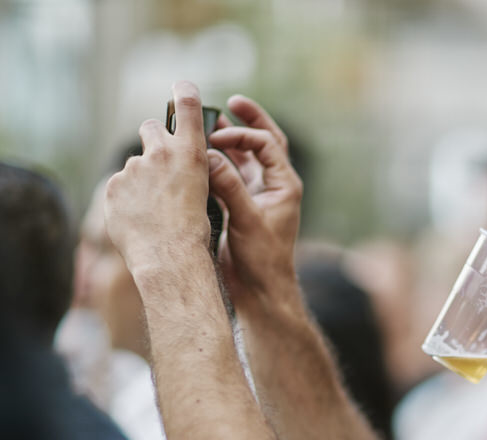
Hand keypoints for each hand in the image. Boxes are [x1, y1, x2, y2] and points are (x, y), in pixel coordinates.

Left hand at [104, 81, 212, 274]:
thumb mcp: (203, 195)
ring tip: (151, 212)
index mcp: (191, 155)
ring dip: (141, 181)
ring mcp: (133, 169)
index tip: (181, 86)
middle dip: (153, 138)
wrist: (169, 258)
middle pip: (150, 127)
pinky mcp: (114, 187)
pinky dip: (127, 201)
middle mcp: (160, 154)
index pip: (188, 107)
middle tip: (158, 163)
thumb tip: (173, 168)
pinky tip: (138, 220)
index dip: (184, 92)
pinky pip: (120, 188)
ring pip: (135, 167)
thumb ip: (186, 171)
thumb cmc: (194, 233)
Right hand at [206, 95, 302, 309]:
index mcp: (285, 185)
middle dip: (249, 121)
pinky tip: (202, 153)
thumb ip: (230, 187)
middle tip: (232, 101)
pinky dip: (219, 161)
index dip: (243, 133)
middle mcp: (273, 186)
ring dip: (231, 139)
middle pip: (264, 142)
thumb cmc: (262, 260)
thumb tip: (210, 155)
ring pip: (246, 157)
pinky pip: (231, 175)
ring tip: (212, 122)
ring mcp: (258, 195)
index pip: (267, 144)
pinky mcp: (242, 205)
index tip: (217, 134)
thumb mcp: (246, 220)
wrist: (260, 291)